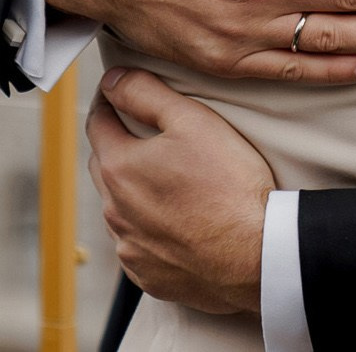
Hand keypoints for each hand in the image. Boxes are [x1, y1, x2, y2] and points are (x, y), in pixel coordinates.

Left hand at [89, 68, 270, 315]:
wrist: (256, 254)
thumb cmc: (229, 184)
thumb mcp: (192, 120)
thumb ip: (146, 93)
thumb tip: (113, 79)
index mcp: (119, 168)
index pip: (98, 123)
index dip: (109, 100)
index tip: (120, 90)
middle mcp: (115, 211)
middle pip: (105, 165)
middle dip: (118, 144)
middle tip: (145, 132)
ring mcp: (130, 248)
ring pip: (121, 208)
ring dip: (134, 191)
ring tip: (168, 180)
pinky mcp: (148, 275)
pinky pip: (139, 245)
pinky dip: (150, 229)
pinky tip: (177, 222)